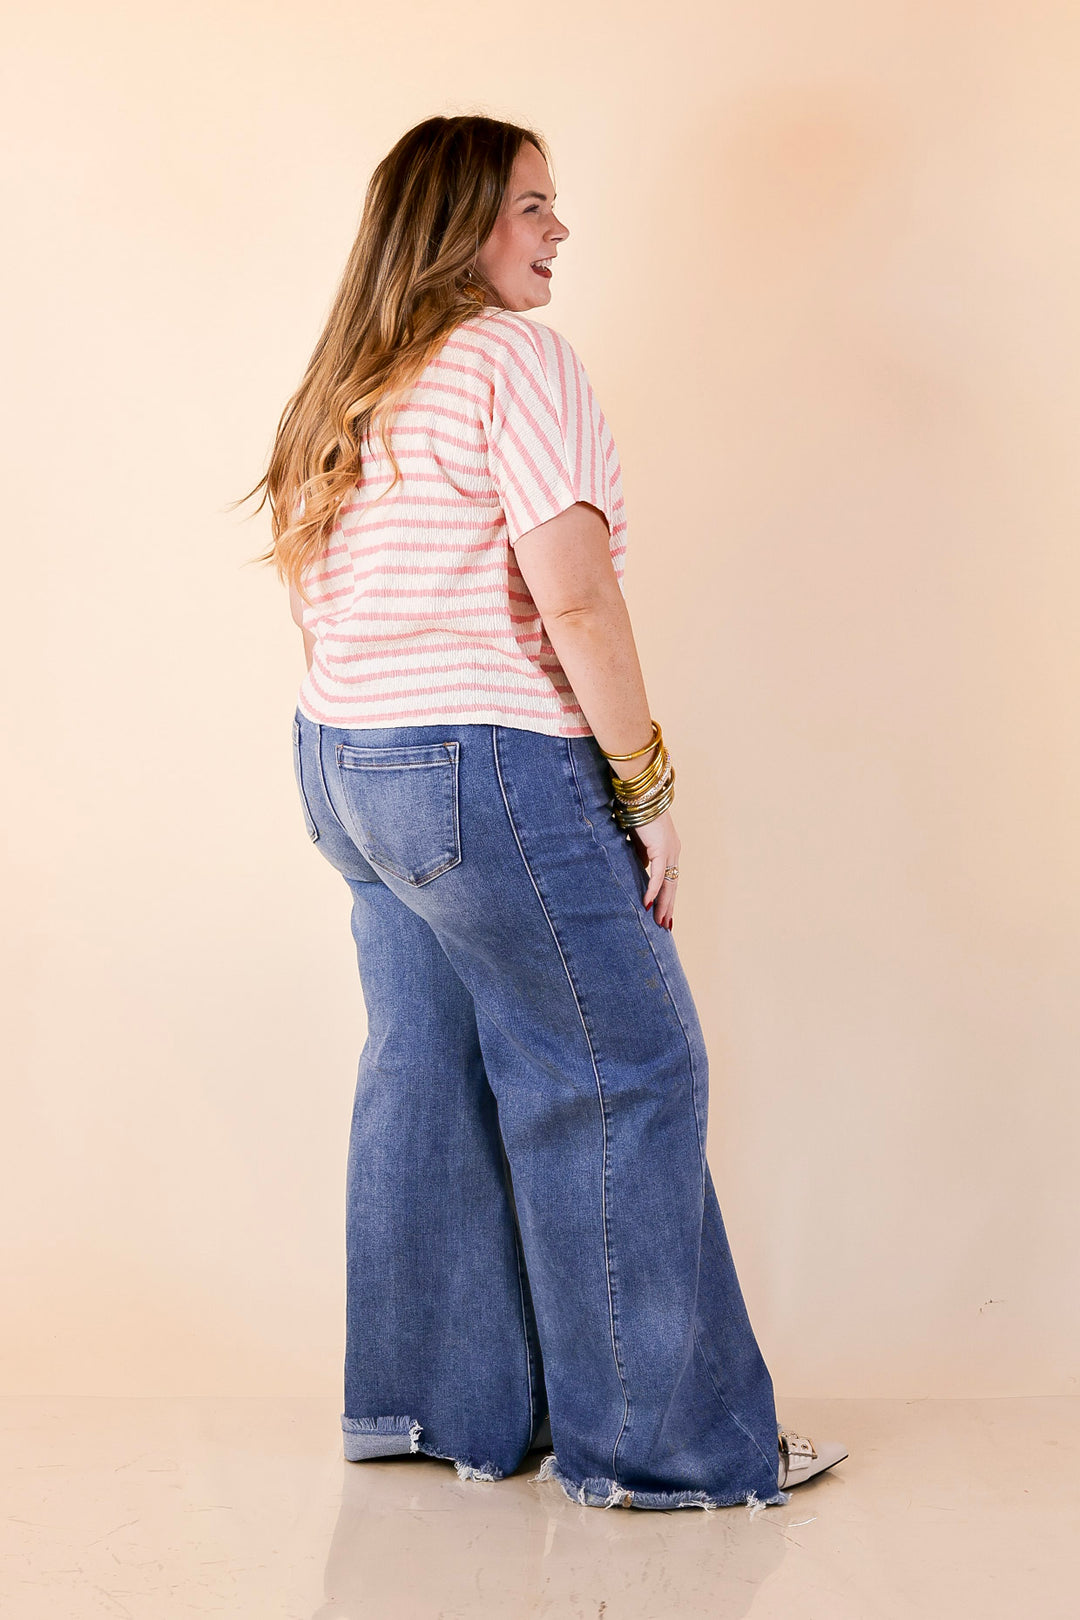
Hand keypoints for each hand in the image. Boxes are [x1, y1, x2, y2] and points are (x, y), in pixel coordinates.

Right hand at [628, 807, 680, 929]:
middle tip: (665, 925)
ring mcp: (669, 851)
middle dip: (668, 906)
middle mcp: (673, 852)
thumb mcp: (638, 838)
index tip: (662, 911)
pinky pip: (657, 876)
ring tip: (659, 922)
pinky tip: (647, 904)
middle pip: (672, 885)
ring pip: (668, 884)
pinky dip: (652, 891)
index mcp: (668, 849)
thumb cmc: (637, 811)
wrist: (641, 796)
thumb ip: (640, 853)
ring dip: (663, 904)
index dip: (666, 895)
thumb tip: (637, 867)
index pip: (669, 878)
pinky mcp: (661, 849)